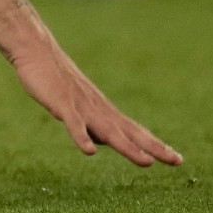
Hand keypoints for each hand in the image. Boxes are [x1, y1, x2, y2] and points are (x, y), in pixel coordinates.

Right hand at [13, 45, 181, 167]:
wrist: (35, 49)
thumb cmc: (55, 77)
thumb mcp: (77, 103)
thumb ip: (90, 123)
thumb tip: (100, 143)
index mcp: (102, 109)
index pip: (134, 129)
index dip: (154, 144)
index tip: (177, 158)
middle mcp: (97, 108)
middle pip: (128, 131)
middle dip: (152, 147)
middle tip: (177, 161)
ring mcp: (81, 106)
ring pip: (107, 130)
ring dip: (127, 147)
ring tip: (146, 162)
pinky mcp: (62, 103)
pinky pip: (73, 123)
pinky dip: (82, 136)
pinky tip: (89, 151)